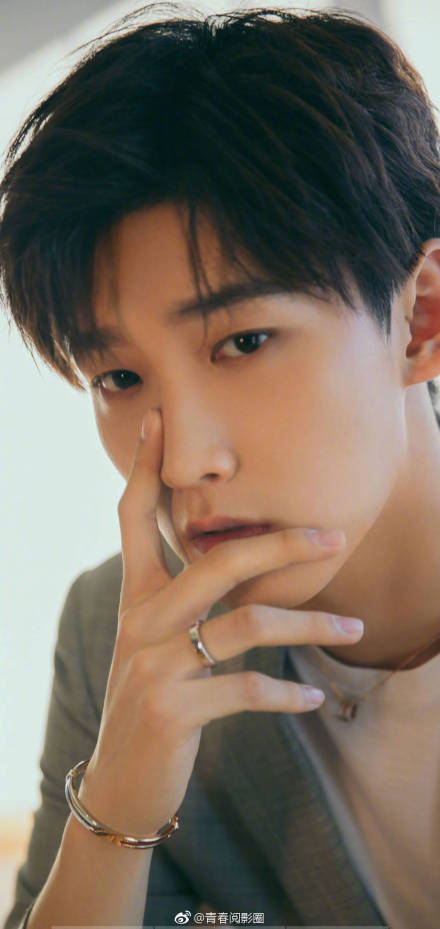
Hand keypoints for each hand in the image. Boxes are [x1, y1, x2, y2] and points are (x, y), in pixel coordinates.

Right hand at [79, 409, 363, 837]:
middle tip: (334, 536)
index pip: (134, 517)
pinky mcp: (175, 709)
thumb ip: (182, 598)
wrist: (121, 779)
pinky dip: (288, 694)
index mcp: (136, 597)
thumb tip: (235, 561)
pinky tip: (316, 698)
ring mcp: (155, 665)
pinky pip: (247, 688)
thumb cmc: (151, 700)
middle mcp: (142, 621)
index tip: (160, 422)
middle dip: (280, 544)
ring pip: (245, 623)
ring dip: (310, 625)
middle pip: (216, 561)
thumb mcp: (154, 641)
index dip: (145, 467)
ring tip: (354, 629)